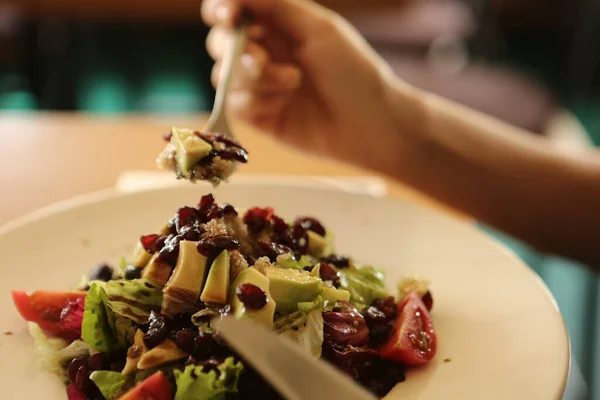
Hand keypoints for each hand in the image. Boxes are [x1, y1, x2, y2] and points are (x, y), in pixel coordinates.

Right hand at [202, 0, 409, 172]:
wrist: (368, 124)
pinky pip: (235, 104)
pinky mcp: (260, 117)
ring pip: (225, 75)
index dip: (221, 9)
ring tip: (293, 82)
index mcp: (279, 26)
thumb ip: (276, 5)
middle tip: (261, 57)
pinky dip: (256, 101)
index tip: (226, 16)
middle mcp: (266, 54)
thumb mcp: (319, 29)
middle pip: (221, 42)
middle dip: (234, 47)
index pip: (234, 11)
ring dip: (256, 77)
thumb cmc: (353, 71)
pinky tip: (283, 104)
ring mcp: (261, 87)